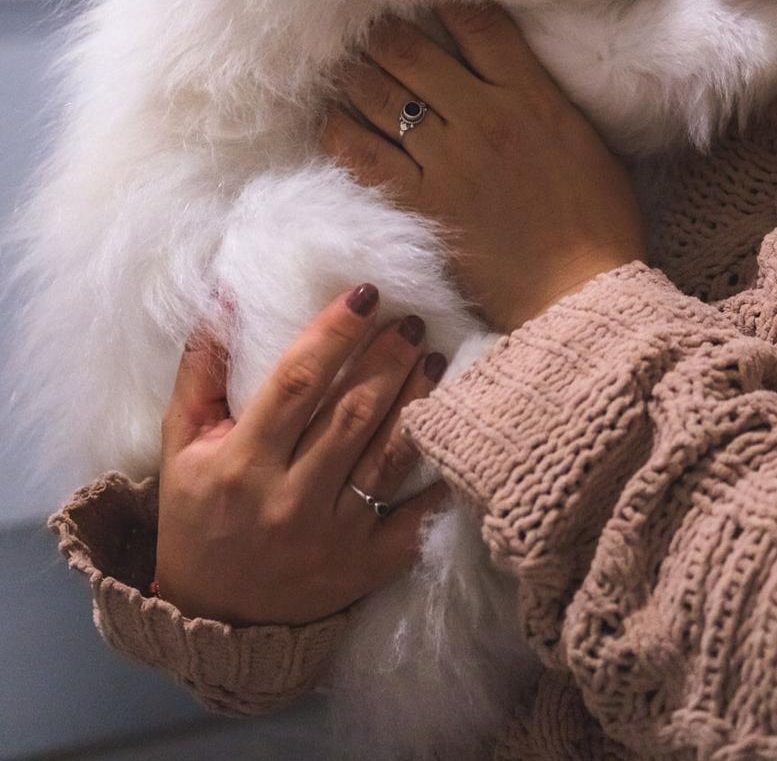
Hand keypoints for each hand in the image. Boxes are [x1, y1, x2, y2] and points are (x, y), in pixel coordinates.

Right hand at [155, 286, 451, 624]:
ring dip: (416, 400)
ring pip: (387, 455)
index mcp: (242, 463)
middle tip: (413, 320)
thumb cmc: (198, 514)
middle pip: (352, 413)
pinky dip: (440, 481)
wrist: (214, 618)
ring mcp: (333, 537)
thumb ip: (203, 370)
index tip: (366, 293)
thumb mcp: (182, 444)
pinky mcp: (365, 567)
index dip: (335, 332)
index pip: (297, 382)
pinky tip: (459, 434)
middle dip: (388, 358)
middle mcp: (290, 499)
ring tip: (436, 358)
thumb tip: (228, 296)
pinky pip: (415, 520)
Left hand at [320, 3, 647, 332]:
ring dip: (355, 73)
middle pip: (411, 49)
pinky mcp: (421, 204)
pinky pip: (361, 155)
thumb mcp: (583, 136)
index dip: (443, 1)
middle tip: (367, 27)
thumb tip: (507, 67)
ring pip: (378, 93)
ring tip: (344, 65)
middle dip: (383, 31)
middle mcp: (483, 116)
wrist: (583, 294)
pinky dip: (340, 130)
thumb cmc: (599, 219)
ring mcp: (448, 160)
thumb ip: (541, 94)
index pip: (476, 22)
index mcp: (531, 94)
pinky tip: (333, 119)